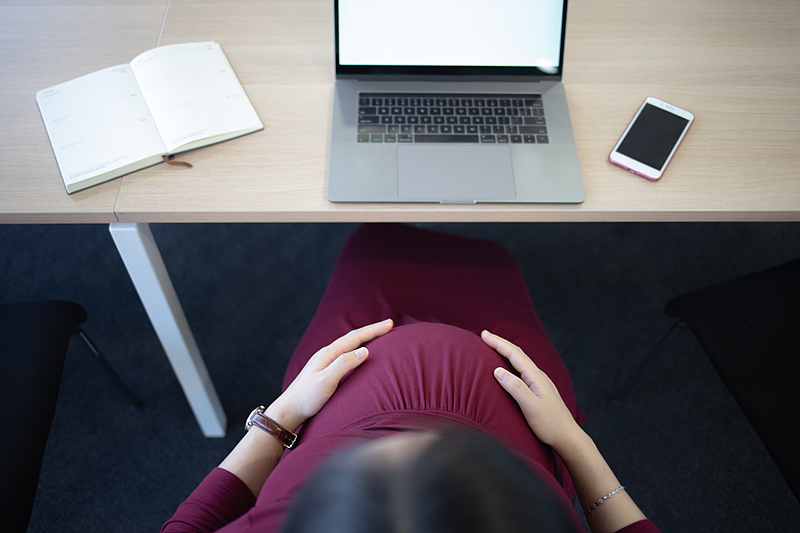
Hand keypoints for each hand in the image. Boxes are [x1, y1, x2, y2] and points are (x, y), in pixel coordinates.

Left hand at [267, 319, 393, 431]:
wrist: (289, 410)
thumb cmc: (307, 398)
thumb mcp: (326, 381)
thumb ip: (344, 364)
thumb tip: (364, 350)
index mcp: (328, 354)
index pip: (356, 337)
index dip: (374, 330)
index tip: (390, 324)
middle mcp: (327, 354)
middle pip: (353, 338)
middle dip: (372, 331)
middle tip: (389, 325)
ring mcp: (325, 362)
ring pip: (350, 345)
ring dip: (365, 339)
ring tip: (379, 336)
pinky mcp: (325, 370)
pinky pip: (346, 354)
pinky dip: (358, 349)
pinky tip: (360, 354)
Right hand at [482, 330, 582, 451]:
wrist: (568, 437)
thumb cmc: (550, 425)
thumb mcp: (531, 407)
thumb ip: (516, 388)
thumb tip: (497, 370)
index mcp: (536, 377)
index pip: (514, 355)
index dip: (498, 343)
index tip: (484, 334)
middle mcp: (538, 376)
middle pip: (517, 354)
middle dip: (500, 343)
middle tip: (485, 335)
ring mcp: (539, 382)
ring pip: (520, 361)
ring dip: (506, 351)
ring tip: (493, 346)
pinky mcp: (538, 390)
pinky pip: (522, 370)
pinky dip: (511, 362)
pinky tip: (508, 367)